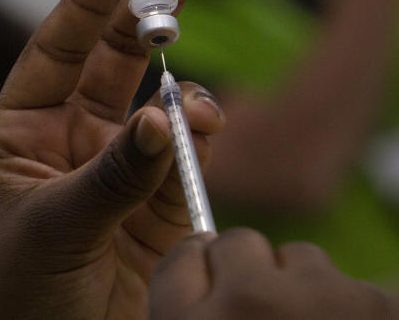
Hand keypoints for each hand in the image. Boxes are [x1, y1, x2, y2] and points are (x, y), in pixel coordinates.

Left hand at [0, 0, 221, 319]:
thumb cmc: (17, 295)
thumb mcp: (53, 226)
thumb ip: (112, 174)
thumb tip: (167, 117)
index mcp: (23, 130)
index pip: (56, 49)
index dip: (88, 0)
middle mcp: (70, 138)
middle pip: (115, 56)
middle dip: (152, 6)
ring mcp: (116, 168)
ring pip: (158, 103)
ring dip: (182, 89)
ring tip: (196, 108)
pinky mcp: (157, 207)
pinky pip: (185, 158)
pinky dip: (199, 140)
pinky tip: (202, 132)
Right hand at [151, 229, 398, 318]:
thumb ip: (189, 307)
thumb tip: (199, 250)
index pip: (181, 258)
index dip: (198, 273)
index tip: (213, 291)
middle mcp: (244, 306)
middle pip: (236, 242)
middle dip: (249, 271)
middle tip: (264, 317)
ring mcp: (314, 302)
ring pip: (299, 257)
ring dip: (304, 290)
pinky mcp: (374, 305)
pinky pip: (348, 285)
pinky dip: (350, 312)